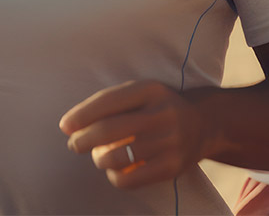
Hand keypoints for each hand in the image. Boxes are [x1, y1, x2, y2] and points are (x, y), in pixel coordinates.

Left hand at [59, 80, 207, 188]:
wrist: (203, 124)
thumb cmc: (158, 108)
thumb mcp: (143, 94)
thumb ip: (111, 104)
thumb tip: (70, 125)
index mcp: (151, 89)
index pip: (108, 101)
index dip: (82, 115)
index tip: (65, 126)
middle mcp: (162, 112)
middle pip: (109, 130)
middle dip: (83, 140)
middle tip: (74, 145)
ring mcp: (170, 140)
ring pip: (116, 157)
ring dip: (99, 159)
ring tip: (99, 157)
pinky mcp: (172, 166)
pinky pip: (130, 179)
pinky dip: (115, 177)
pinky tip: (115, 171)